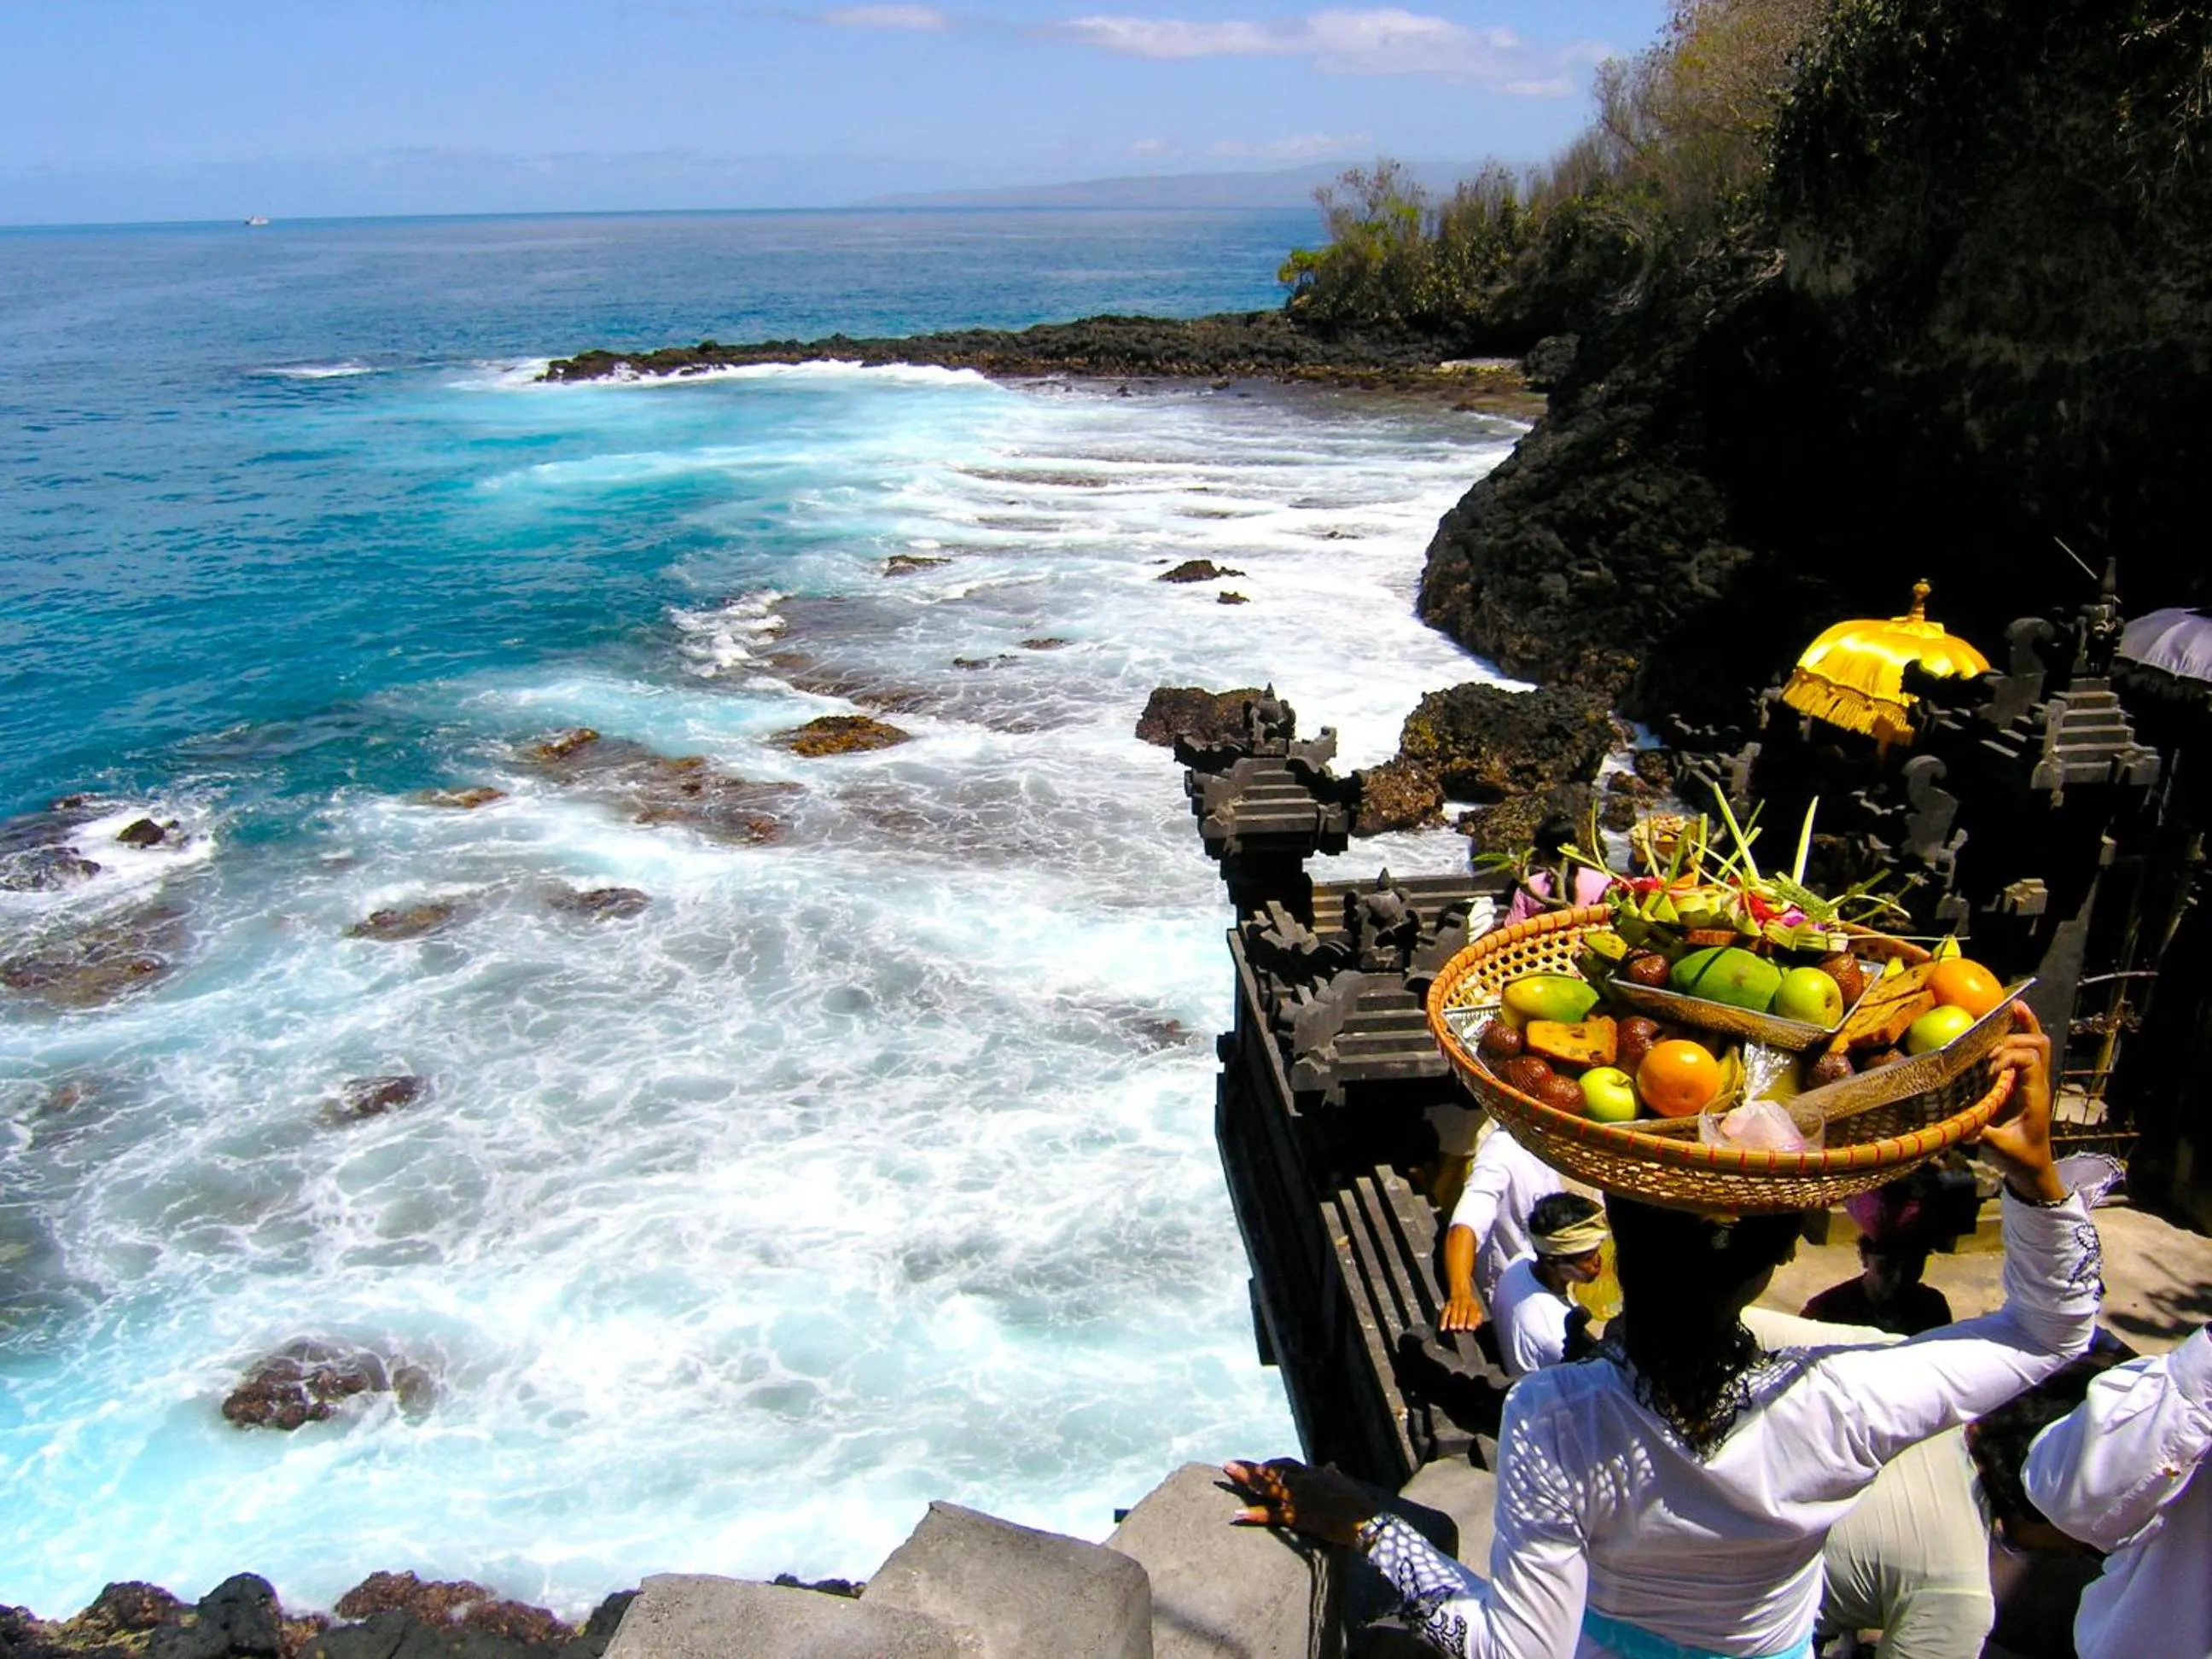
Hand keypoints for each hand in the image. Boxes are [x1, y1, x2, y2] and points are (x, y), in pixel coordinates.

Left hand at [1223, 1458, 1371, 1546]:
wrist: (1365, 1519)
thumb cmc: (1357, 1503)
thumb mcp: (1343, 1484)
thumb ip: (1333, 1474)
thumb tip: (1332, 1465)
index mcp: (1312, 1473)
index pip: (1284, 1464)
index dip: (1267, 1464)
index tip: (1254, 1465)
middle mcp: (1302, 1482)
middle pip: (1270, 1471)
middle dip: (1248, 1468)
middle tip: (1228, 1465)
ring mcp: (1298, 1499)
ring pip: (1267, 1486)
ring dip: (1245, 1481)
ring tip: (1226, 1475)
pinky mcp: (1298, 1517)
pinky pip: (1271, 1514)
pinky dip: (1253, 1514)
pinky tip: (1237, 1514)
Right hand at [1439, 1293, 1483, 1332]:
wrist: (1460, 1292)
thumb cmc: (1470, 1307)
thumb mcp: (1477, 1310)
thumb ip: (1477, 1318)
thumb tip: (1475, 1325)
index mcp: (1472, 1304)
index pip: (1472, 1312)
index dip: (1471, 1320)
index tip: (1469, 1328)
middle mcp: (1463, 1302)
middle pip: (1462, 1311)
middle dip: (1461, 1320)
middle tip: (1460, 1328)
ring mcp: (1454, 1303)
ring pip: (1453, 1311)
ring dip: (1452, 1320)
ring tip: (1452, 1328)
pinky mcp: (1447, 1305)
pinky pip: (1444, 1313)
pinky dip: (1443, 1320)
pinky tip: (1442, 1328)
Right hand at [1976, 1005, 2066, 1204]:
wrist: (2035, 1166)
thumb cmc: (2020, 1157)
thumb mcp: (2002, 1148)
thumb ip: (1984, 1134)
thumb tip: (1961, 1122)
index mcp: (2034, 1095)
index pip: (2029, 1060)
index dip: (2008, 1057)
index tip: (1990, 1071)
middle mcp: (2038, 1082)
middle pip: (2038, 1045)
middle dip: (2013, 1039)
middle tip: (1989, 1049)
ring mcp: (2035, 1080)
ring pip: (2039, 1043)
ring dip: (2025, 1026)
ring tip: (2011, 1007)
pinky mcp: (2027, 1081)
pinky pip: (2032, 1050)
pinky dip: (2025, 1030)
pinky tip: (2015, 1014)